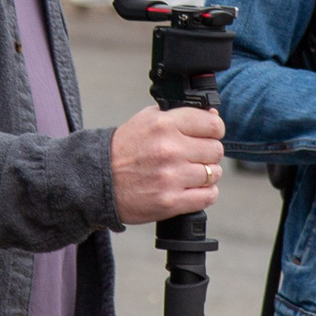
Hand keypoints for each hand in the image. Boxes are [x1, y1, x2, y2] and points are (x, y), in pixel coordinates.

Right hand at [110, 105, 224, 223]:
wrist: (99, 180)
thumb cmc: (124, 150)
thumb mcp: (147, 120)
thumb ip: (178, 114)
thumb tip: (211, 114)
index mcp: (164, 124)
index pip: (213, 124)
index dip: (214, 130)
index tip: (209, 135)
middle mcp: (169, 149)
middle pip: (216, 150)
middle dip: (209, 153)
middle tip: (196, 156)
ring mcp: (170, 177)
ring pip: (214, 173)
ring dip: (207, 175)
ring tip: (191, 173)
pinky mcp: (170, 201)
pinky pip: (208, 196)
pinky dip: (206, 194)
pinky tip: (193, 189)